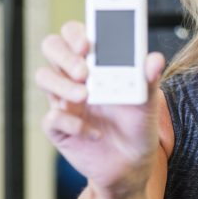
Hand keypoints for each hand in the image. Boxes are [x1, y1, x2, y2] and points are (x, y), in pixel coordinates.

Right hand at [36, 21, 164, 194]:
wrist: (132, 165)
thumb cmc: (138, 126)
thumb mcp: (148, 103)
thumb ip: (148, 79)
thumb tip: (154, 59)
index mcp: (96, 63)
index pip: (75, 34)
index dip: (75, 33)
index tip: (88, 43)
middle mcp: (75, 77)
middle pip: (51, 48)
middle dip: (64, 56)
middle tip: (84, 71)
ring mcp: (64, 100)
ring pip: (43, 77)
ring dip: (62, 85)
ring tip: (86, 97)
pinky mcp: (60, 127)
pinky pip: (51, 118)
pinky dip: (71, 123)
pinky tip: (93, 132)